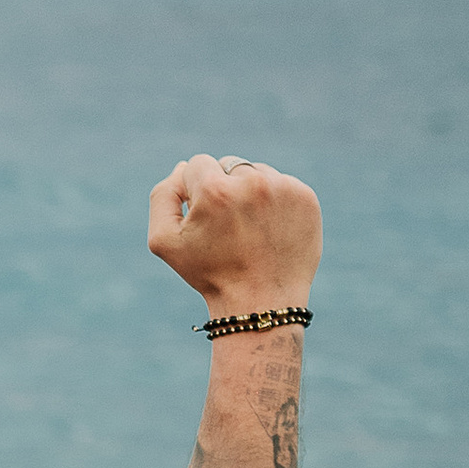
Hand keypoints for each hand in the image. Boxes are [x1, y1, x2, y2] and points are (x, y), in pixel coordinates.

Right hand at [147, 154, 321, 319]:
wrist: (261, 302)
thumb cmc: (210, 274)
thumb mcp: (164, 241)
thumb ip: (163, 195)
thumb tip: (183, 168)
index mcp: (215, 189)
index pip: (197, 164)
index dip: (195, 192)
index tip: (205, 219)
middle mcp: (251, 181)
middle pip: (228, 165)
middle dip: (223, 189)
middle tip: (228, 227)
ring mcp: (283, 188)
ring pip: (257, 173)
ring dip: (250, 193)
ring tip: (250, 230)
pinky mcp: (305, 197)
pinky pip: (282, 185)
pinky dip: (274, 202)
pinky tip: (270, 230)